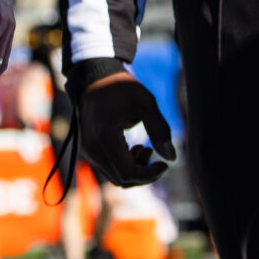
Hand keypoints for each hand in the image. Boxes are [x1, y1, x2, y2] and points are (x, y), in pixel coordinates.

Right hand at [76, 70, 178, 187]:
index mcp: (105, 137)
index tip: (164, 164)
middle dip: (144, 174)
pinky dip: (124, 166)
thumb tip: (171, 158)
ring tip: (144, 149)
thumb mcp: (145, 102)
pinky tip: (133, 149)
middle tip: (153, 152)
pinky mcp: (88, 150)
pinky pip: (108, 170)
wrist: (94, 79)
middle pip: (122, 180)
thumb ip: (159, 130)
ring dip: (134, 171)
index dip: (150, 175)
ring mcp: (87, 150)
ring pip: (115, 178)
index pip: (128, 173)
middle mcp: (92, 148)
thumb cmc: (121, 88)